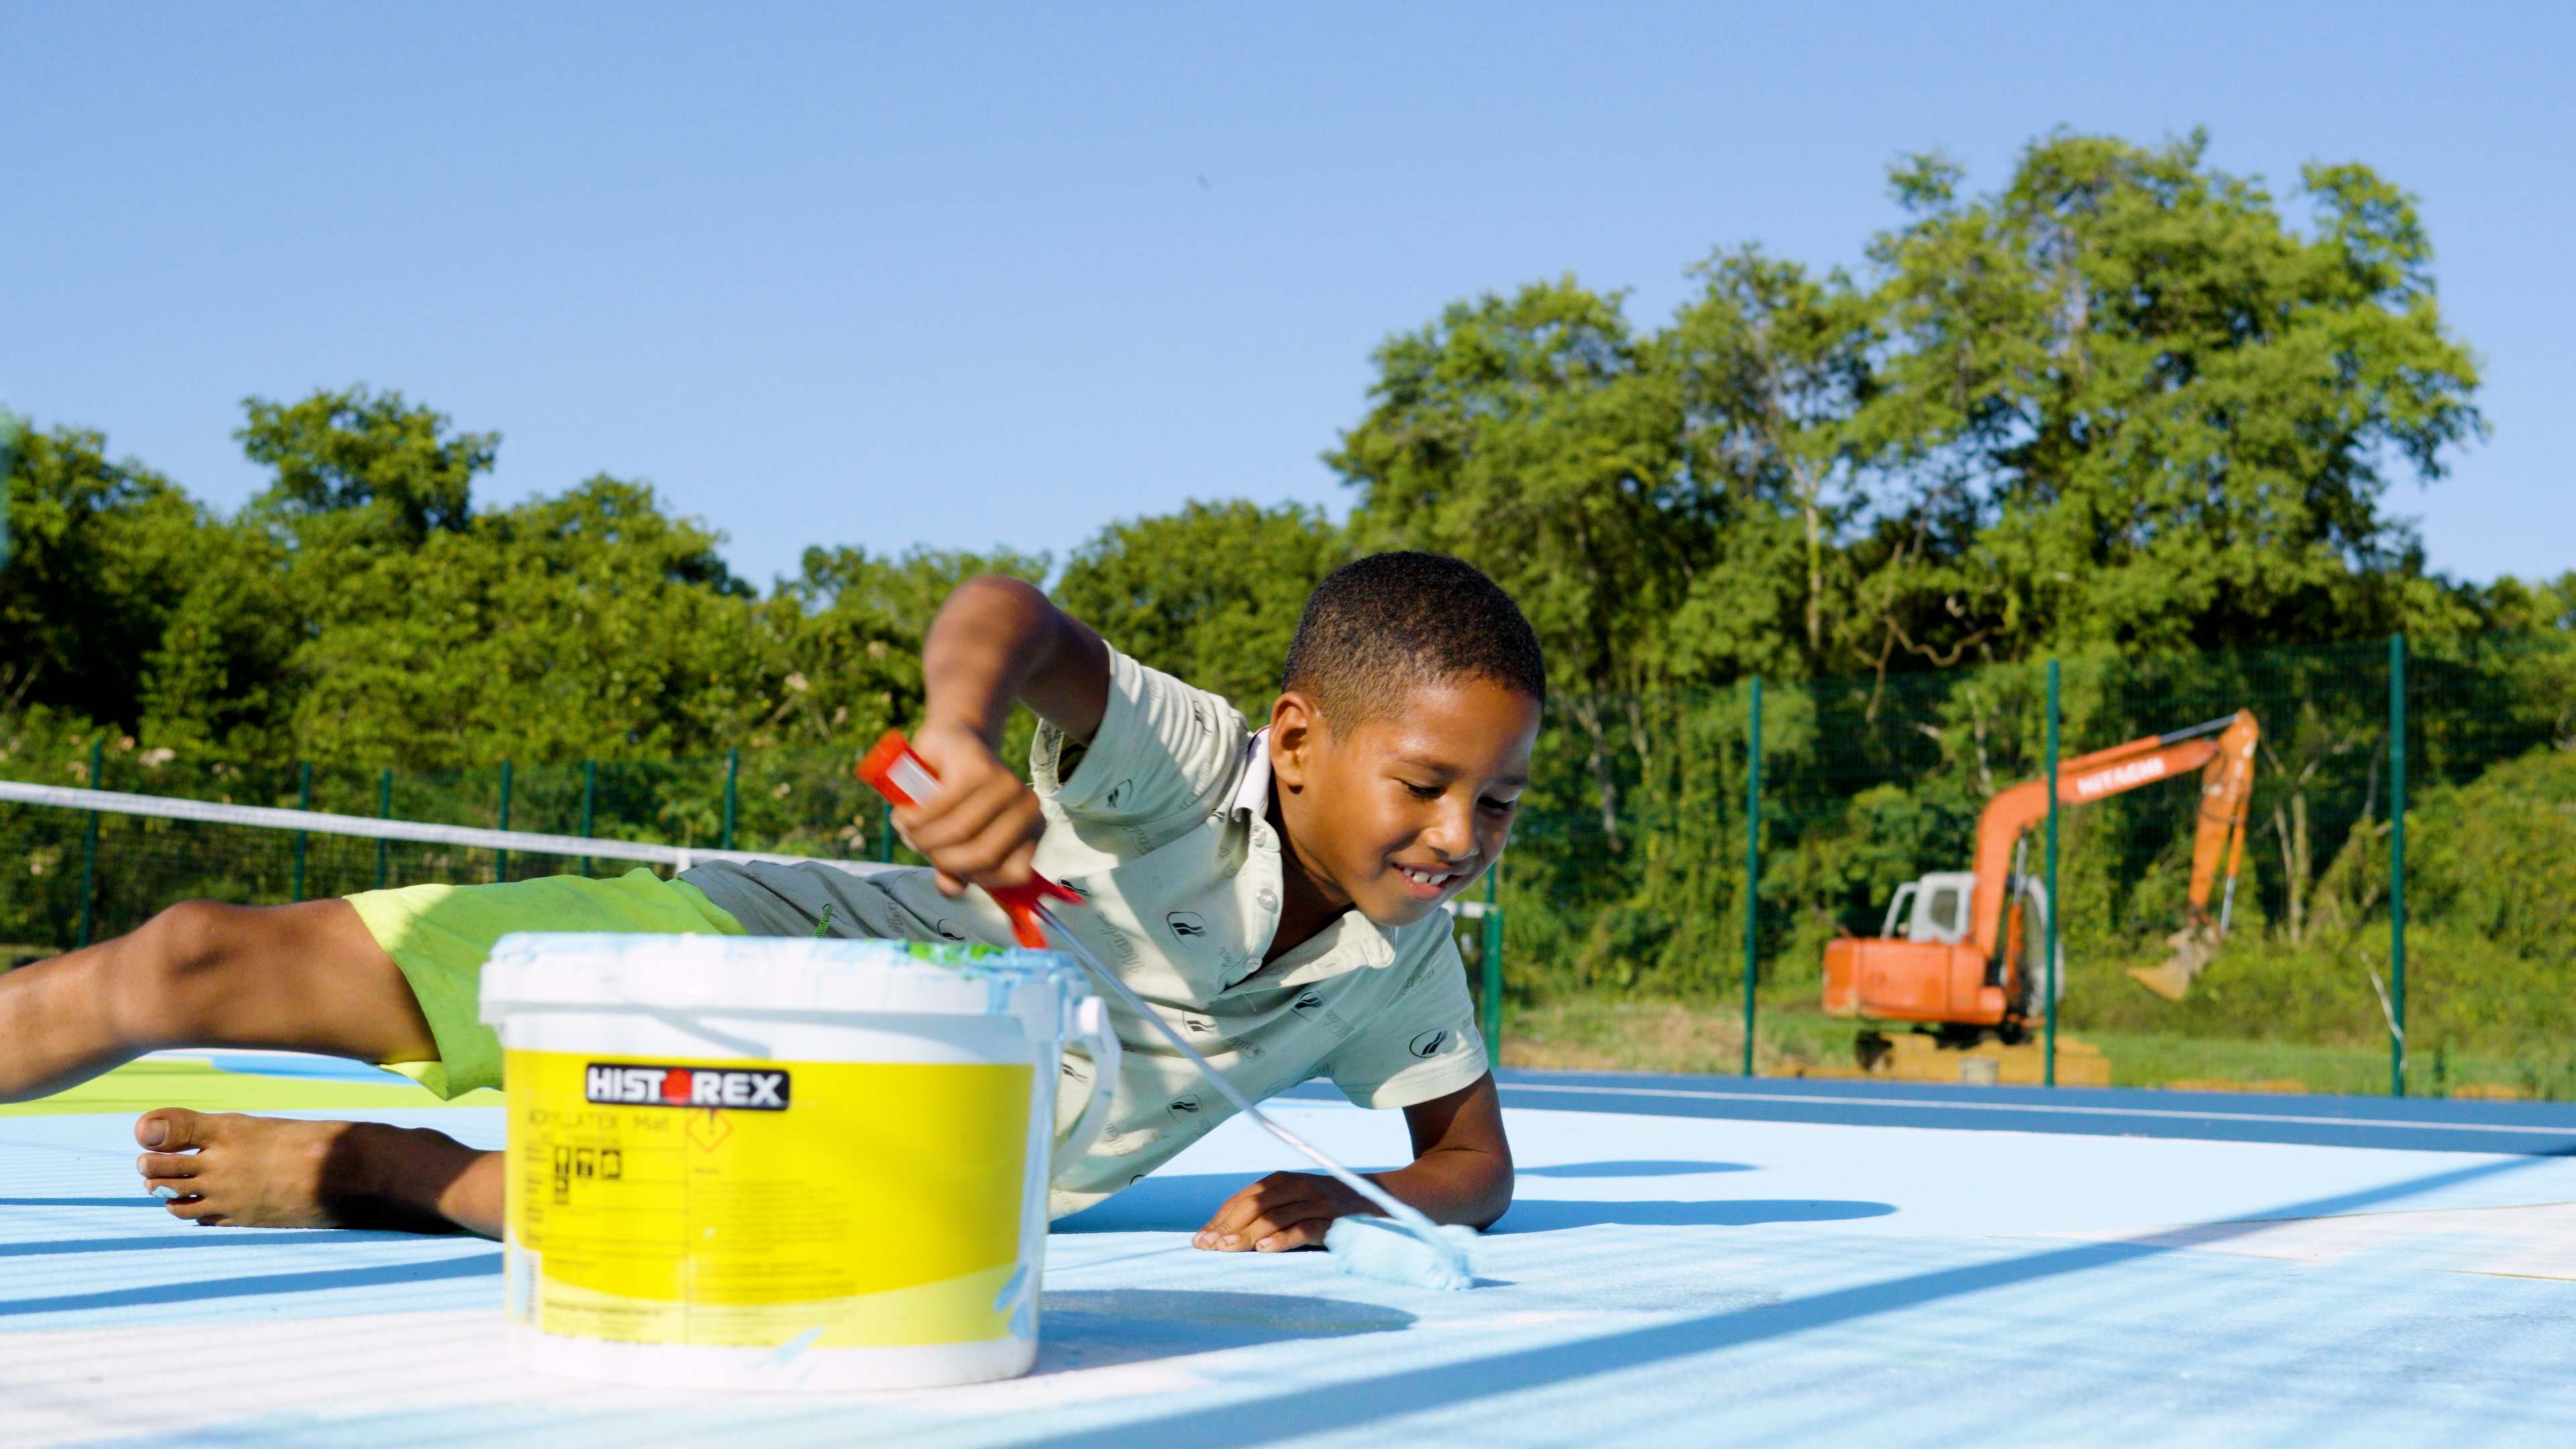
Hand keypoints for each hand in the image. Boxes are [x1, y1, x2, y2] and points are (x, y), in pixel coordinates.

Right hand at [898, 718, 1045, 897]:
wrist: (950, 742)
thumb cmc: (955, 798)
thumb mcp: (956, 840)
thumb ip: (955, 870)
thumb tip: (950, 890)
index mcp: (1032, 831)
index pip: (1011, 874)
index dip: (975, 878)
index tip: (951, 868)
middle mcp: (1028, 808)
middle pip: (982, 856)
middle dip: (941, 859)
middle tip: (918, 845)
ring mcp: (1006, 785)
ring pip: (959, 832)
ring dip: (921, 838)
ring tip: (906, 827)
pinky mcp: (978, 769)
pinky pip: (941, 807)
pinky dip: (915, 817)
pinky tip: (903, 814)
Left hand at [1192, 1170, 1373, 1252]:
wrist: (1381, 1199)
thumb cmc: (1328, 1209)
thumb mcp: (1296, 1203)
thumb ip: (1268, 1213)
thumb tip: (1224, 1237)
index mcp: (1283, 1181)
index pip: (1244, 1199)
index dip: (1220, 1219)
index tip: (1200, 1240)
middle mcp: (1298, 1187)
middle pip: (1255, 1206)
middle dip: (1228, 1227)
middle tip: (1208, 1247)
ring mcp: (1317, 1202)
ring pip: (1275, 1217)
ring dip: (1247, 1235)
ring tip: (1226, 1250)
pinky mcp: (1334, 1221)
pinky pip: (1305, 1229)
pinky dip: (1283, 1238)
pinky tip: (1265, 1249)